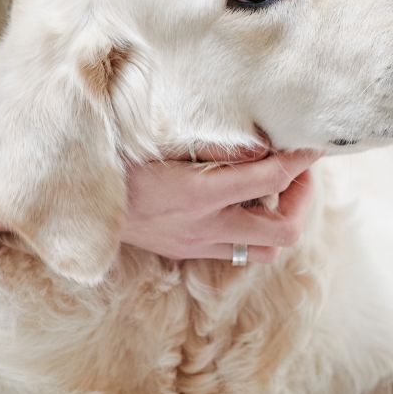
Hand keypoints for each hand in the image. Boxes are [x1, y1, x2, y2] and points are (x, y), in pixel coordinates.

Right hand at [120, 149, 318, 262]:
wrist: (78, 199)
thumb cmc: (119, 157)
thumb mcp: (167, 140)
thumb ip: (219, 145)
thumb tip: (265, 143)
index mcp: (200, 193)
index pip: (271, 178)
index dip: (300, 161)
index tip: (314, 146)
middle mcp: (205, 226)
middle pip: (283, 231)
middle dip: (302, 200)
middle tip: (297, 171)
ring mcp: (196, 245)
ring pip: (264, 251)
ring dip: (280, 221)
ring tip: (274, 190)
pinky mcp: (187, 252)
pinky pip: (237, 252)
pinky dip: (252, 230)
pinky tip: (242, 204)